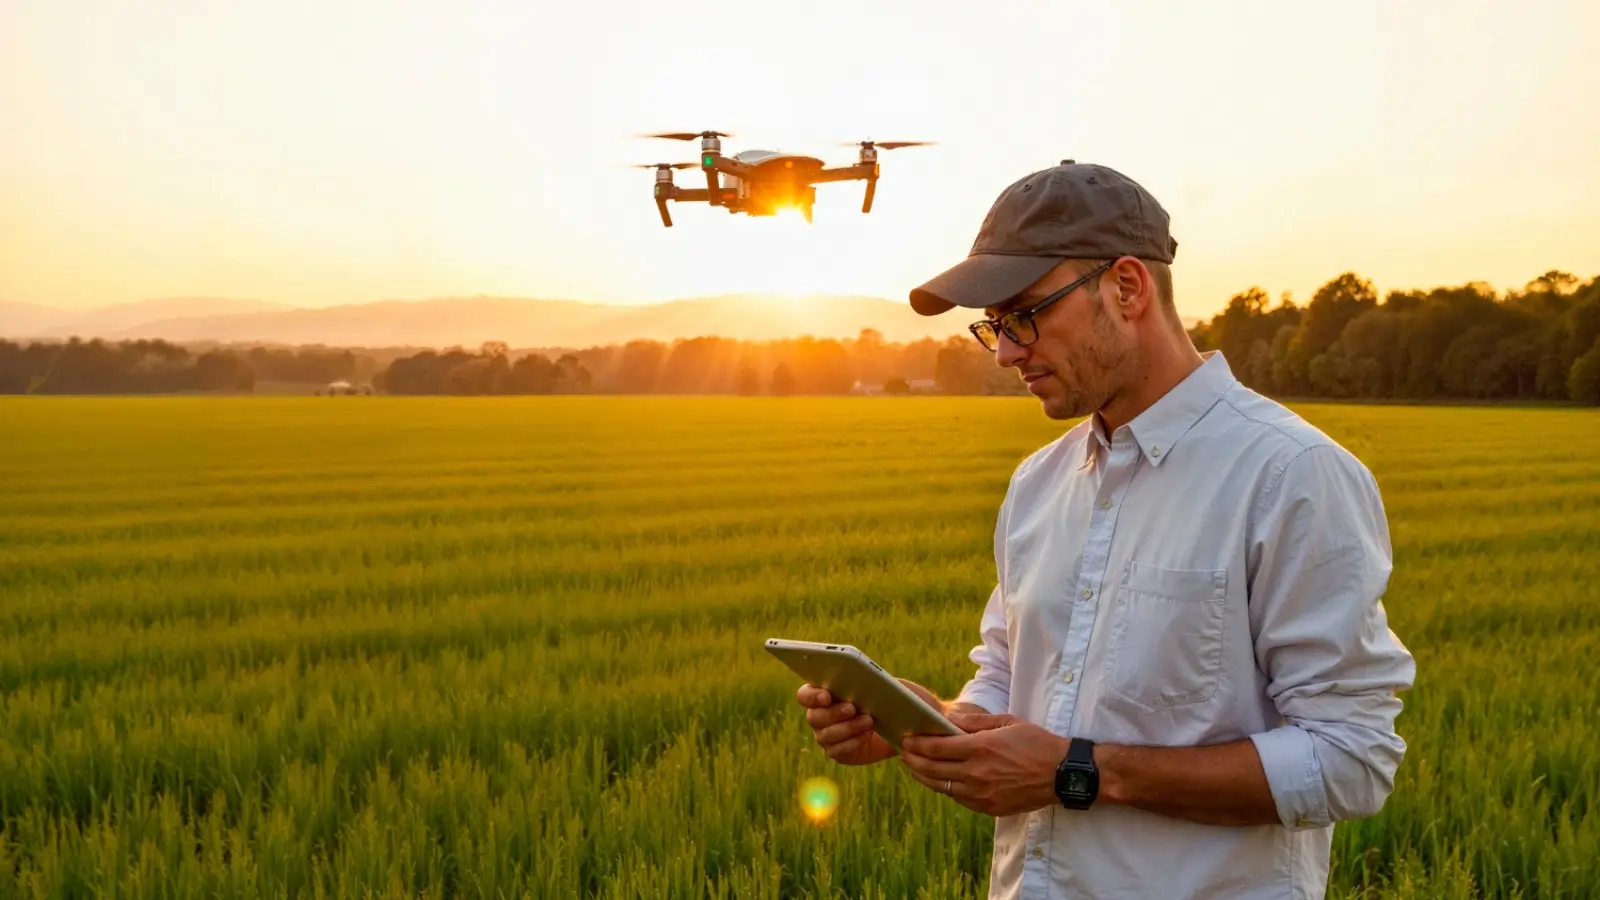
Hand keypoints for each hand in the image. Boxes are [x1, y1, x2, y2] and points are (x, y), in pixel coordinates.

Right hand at [796, 678, 947, 765]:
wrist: (897, 723)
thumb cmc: (884, 697)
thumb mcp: (879, 684)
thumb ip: (866, 679)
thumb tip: (861, 678)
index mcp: (821, 694)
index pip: (804, 695)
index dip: (812, 696)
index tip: (827, 696)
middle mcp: (818, 716)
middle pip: (813, 717)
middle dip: (833, 712)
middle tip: (853, 708)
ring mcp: (825, 736)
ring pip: (825, 735)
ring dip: (847, 728)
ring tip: (869, 721)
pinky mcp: (837, 752)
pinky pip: (837, 750)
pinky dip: (853, 742)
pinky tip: (867, 735)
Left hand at [899, 711, 1069, 816]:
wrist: (1061, 774)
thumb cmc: (1036, 743)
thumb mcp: (1006, 722)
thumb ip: (974, 723)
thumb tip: (947, 720)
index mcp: (980, 748)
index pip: (936, 748)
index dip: (917, 744)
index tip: (907, 739)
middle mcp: (977, 773)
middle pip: (932, 769)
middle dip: (913, 760)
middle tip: (903, 753)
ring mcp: (981, 793)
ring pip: (941, 787)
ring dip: (924, 777)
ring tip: (914, 768)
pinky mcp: (988, 807)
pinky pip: (958, 798)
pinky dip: (945, 788)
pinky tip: (940, 781)